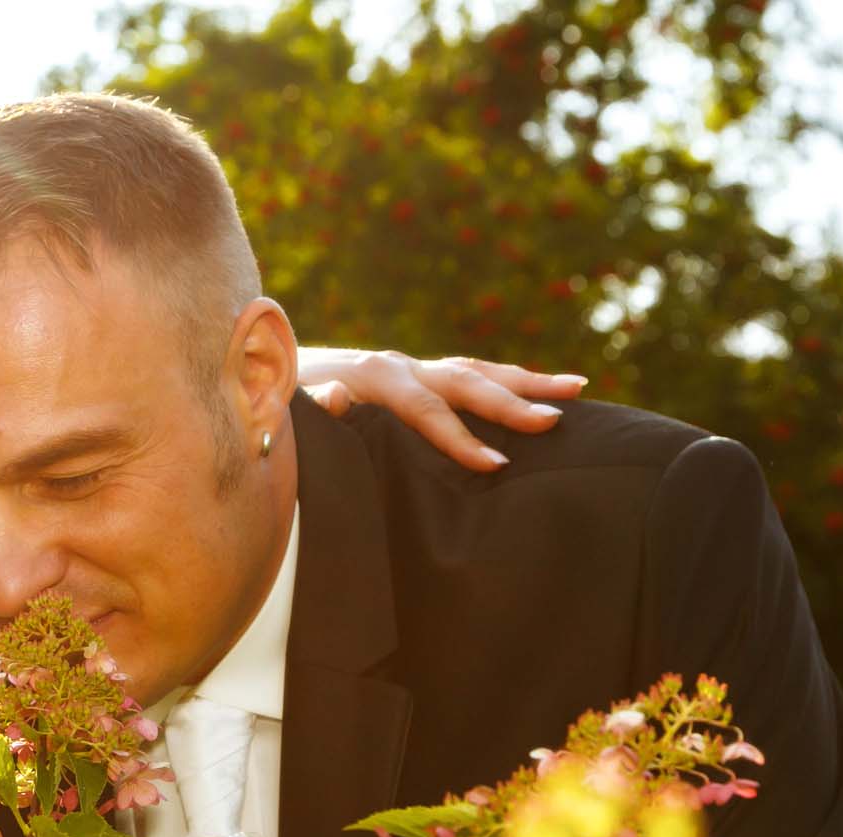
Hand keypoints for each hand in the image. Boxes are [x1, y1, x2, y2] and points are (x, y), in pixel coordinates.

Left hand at [298, 348, 587, 472]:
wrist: (265, 368)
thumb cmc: (278, 402)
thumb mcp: (284, 406)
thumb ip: (309, 407)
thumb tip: (335, 397)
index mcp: (372, 378)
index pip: (425, 411)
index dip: (459, 440)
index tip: (495, 465)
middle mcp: (399, 366)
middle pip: (465, 383)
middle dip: (510, 402)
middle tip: (553, 422)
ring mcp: (412, 368)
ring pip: (478, 372)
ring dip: (526, 380)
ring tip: (577, 389)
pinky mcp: (418, 375)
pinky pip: (471, 377)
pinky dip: (508, 381)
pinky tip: (544, 392)